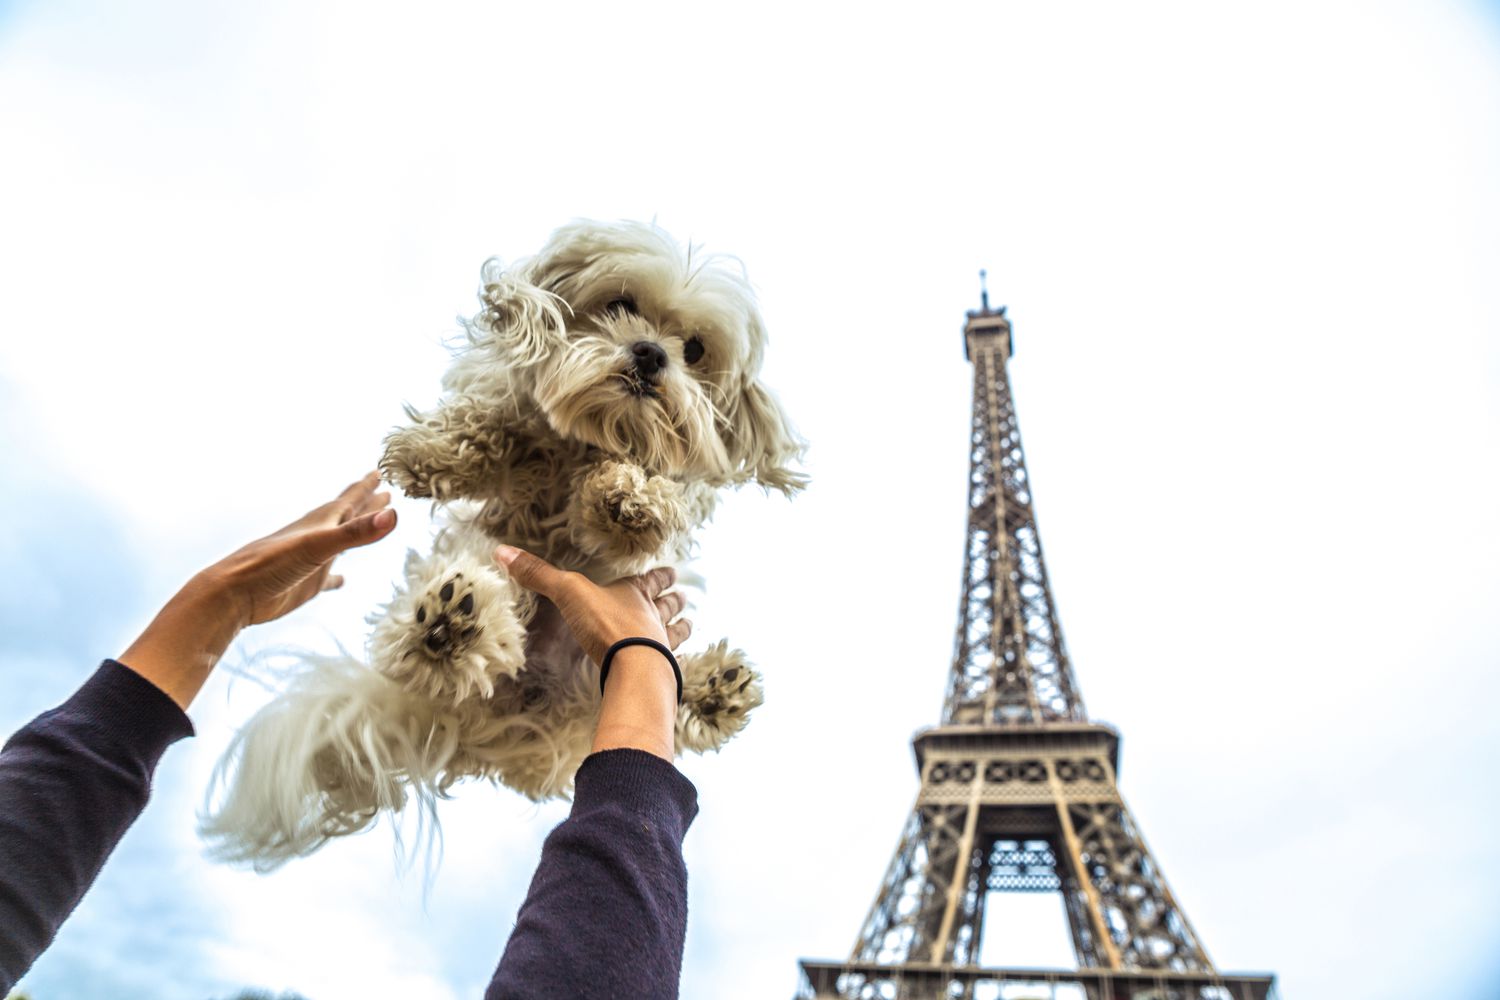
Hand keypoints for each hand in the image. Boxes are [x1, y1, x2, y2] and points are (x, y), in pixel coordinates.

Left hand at [202, 471, 396, 628]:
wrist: (235, 595)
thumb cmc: (271, 565)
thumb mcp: (318, 546)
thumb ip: (356, 532)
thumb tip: (393, 515)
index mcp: (321, 523)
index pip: (350, 499)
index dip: (365, 486)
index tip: (379, 471)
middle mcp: (318, 538)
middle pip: (348, 515)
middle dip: (366, 503)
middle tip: (384, 491)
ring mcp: (312, 561)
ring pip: (340, 542)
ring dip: (355, 533)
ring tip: (368, 525)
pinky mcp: (306, 584)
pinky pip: (327, 578)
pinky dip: (337, 577)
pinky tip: (342, 580)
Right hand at [493, 545, 691, 663]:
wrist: (633, 668)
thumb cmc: (607, 626)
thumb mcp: (569, 593)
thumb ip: (539, 576)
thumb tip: (502, 551)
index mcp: (636, 594)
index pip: (651, 580)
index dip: (660, 575)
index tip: (670, 571)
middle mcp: (653, 617)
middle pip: (669, 605)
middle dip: (674, 600)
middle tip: (683, 597)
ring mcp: (661, 645)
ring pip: (677, 632)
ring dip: (682, 627)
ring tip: (689, 624)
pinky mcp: (661, 671)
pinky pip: (673, 664)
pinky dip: (676, 662)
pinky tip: (678, 665)